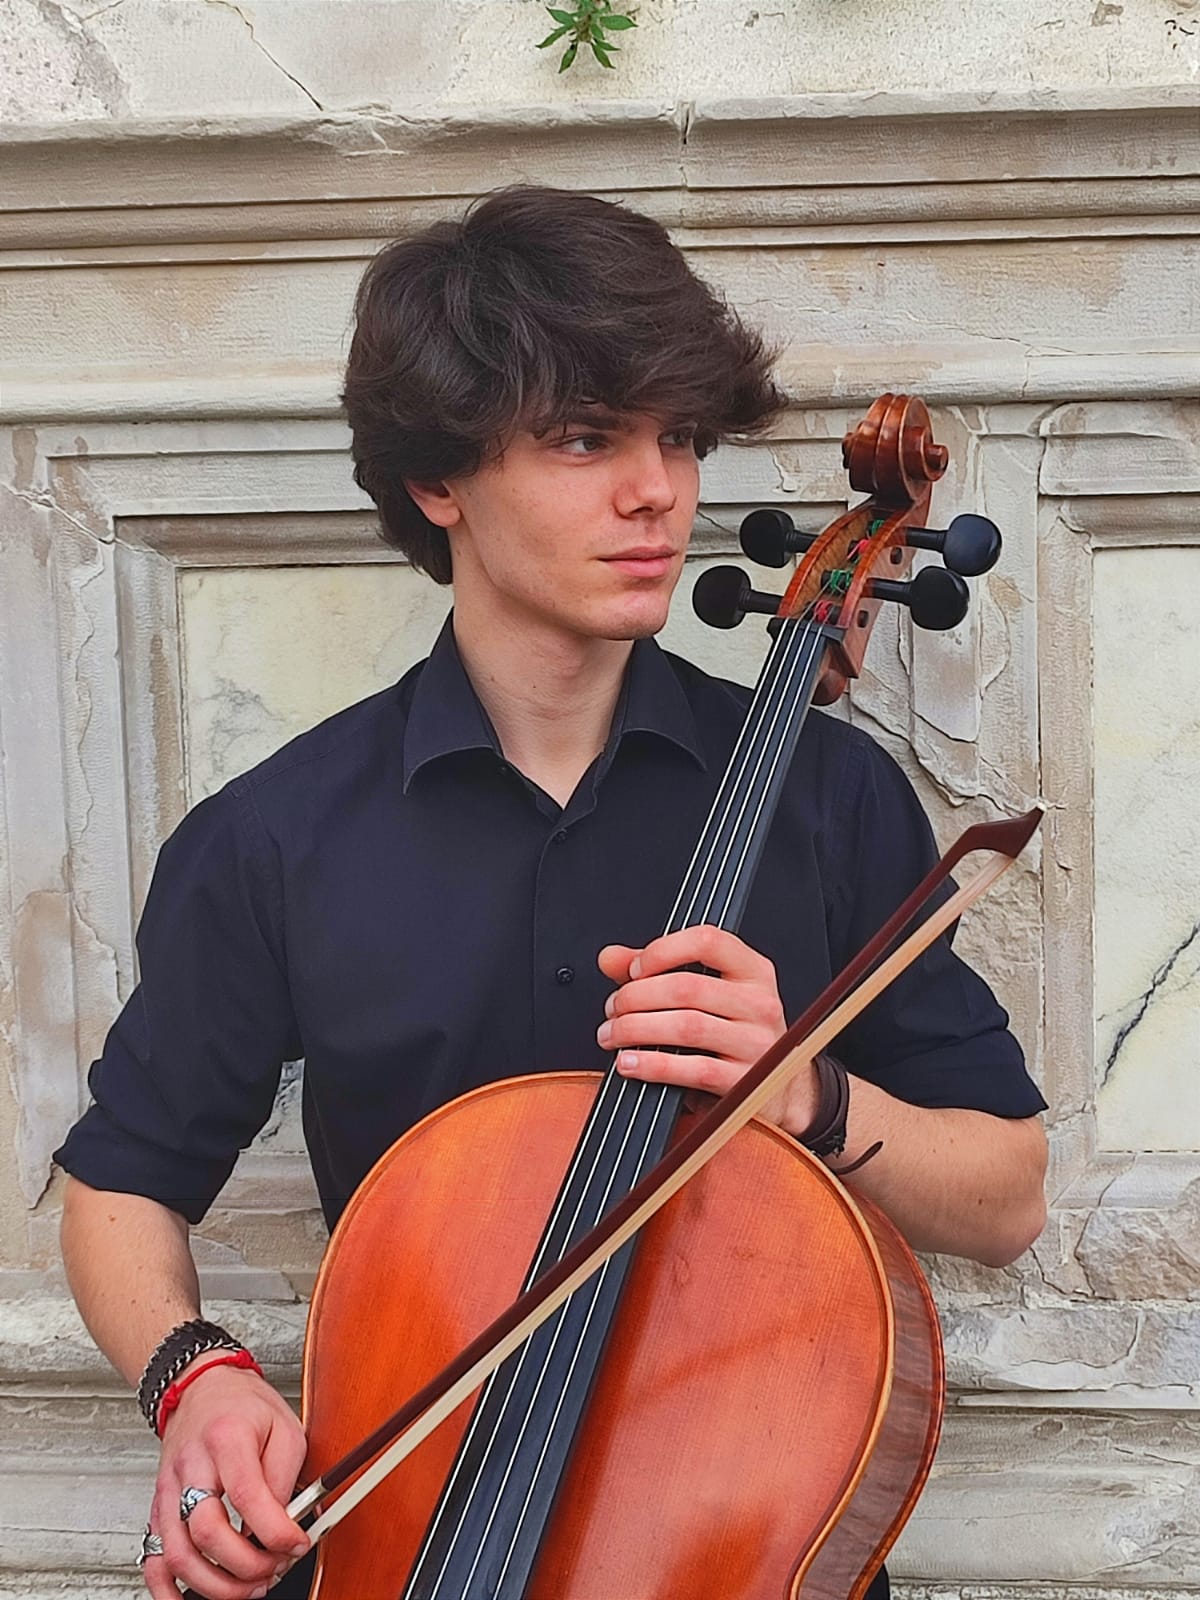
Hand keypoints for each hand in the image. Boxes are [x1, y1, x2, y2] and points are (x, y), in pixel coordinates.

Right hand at [144, 1362, 308, 1599]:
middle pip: (206, 1531)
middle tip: (272, 1570)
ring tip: (247, 1588)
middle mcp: (191, 1466)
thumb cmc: (245, 1407)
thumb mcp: (284, 1427)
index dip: (275, 1531)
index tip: (296, 1545)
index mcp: (227, 1438)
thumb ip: (284, 1476)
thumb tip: (285, 1525)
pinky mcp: (158, 1508)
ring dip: (214, 1585)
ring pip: (177, 1554)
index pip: (247, 1495)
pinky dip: (168, 1592)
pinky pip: (153, 1559)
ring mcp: (168, 1490)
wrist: (203, 1387)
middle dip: (244, 1565)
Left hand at [596, 924, 817, 1134]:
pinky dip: (652, 1065)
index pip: (708, 941)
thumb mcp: (702, 994)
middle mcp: (760, 1003)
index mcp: (752, 970)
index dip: (662, 950)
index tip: (634, 969)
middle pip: (687, 987)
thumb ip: (655, 970)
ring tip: (611, 1035)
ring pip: (686, 1026)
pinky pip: (692, 1069)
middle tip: (612, 1010)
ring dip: (635, 1029)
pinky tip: (629, 1063)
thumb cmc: (730, 1032)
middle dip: (635, 997)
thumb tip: (610, 957)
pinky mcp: (745, 1082)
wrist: (771, 1090)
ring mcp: (757, 1043)